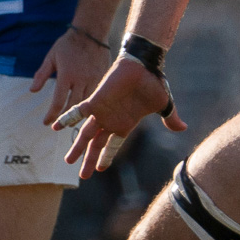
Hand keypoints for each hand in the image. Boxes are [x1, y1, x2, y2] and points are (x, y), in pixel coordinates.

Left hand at [32, 27, 112, 126]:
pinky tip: (86, 110)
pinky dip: (90, 104)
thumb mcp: (51, 57)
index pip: (58, 101)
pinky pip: (97, 96)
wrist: (91, 33)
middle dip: (65, 119)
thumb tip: (32, 91)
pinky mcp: (103, 78)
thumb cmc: (67, 45)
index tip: (46, 123)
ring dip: (79, 114)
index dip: (51, 115)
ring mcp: (94, 79)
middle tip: (58, 126)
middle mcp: (81, 79)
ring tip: (71, 122)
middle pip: (74, 106)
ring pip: (87, 103)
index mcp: (66, 75)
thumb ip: (41, 74)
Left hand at [57, 56, 186, 177]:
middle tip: (81, 175)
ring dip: (77, 147)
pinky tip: (55, 127)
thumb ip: (169, 119)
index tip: (99, 169)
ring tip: (68, 161)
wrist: (145, 64)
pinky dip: (67, 119)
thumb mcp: (164, 105)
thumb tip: (183, 128)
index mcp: (124, 124)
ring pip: (85, 134)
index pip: (112, 145)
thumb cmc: (153, 83)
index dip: (106, 157)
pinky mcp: (96, 100)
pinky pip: (78, 112)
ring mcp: (102, 112)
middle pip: (97, 145)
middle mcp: (111, 120)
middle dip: (89, 160)